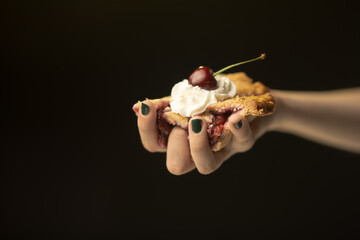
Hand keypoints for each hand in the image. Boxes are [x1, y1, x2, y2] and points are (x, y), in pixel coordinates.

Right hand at [136, 100, 273, 174]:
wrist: (251, 98)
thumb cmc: (215, 97)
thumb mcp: (193, 96)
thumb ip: (174, 102)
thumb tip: (142, 106)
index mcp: (180, 136)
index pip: (154, 144)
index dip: (146, 130)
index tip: (146, 107)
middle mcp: (198, 148)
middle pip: (176, 165)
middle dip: (175, 144)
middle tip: (186, 121)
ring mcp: (221, 149)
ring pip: (206, 166)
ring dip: (197, 144)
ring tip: (199, 121)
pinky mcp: (243, 141)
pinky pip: (241, 141)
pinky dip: (237, 128)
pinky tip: (236, 116)